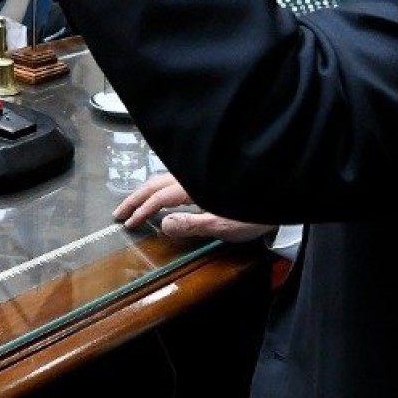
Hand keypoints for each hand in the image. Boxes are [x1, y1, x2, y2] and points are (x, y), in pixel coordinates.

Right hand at [113, 173, 273, 243]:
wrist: (280, 193)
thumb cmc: (255, 212)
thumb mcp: (225, 225)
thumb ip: (193, 225)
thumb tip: (163, 224)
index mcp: (194, 185)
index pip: (159, 197)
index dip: (142, 210)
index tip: (127, 224)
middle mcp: (191, 174)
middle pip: (156, 183)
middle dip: (135, 198)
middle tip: (118, 213)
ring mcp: (198, 172)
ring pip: (163, 178)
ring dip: (145, 192)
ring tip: (132, 205)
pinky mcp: (204, 175)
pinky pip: (173, 178)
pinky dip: (158, 187)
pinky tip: (159, 197)